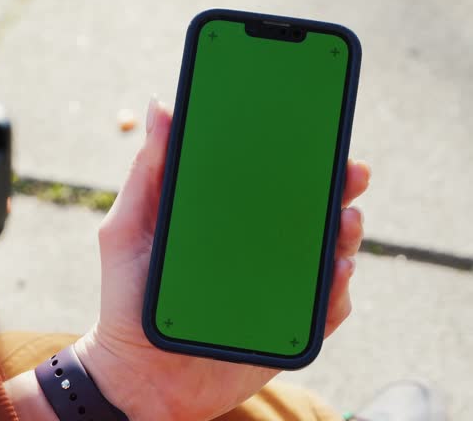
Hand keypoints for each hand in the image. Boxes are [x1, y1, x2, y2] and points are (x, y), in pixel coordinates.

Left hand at [75, 100, 370, 419]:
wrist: (138, 373)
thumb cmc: (128, 297)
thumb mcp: (128, 227)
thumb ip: (148, 172)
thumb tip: (161, 106)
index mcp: (223, 218)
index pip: (266, 177)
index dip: (294, 150)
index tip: (314, 126)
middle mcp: (255, 246)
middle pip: (307, 209)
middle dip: (336, 185)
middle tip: (349, 172)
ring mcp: (275, 285)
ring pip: (328, 252)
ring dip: (346, 233)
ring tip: (344, 223)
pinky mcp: (288, 325)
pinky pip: (327, 306)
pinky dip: (338, 290)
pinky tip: (335, 275)